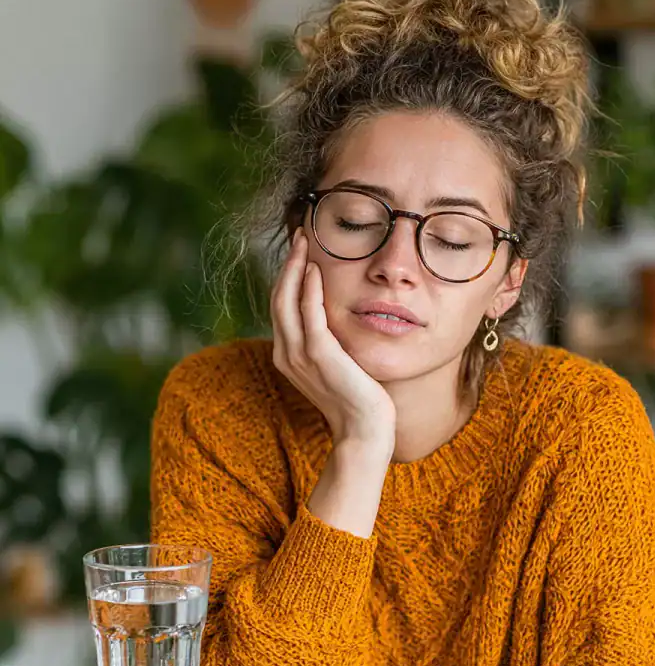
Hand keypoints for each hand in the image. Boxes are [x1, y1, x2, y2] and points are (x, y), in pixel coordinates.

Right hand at [271, 229, 395, 455]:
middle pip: (278, 299)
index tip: (299, 251)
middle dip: (287, 265)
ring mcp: (299, 355)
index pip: (281, 307)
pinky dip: (309, 289)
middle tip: (299, 236)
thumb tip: (334, 316)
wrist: (364, 430)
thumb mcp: (337, 364)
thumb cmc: (357, 398)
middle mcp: (286, 354)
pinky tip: (315, 269)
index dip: (287, 276)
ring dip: (295, 269)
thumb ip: (327, 340)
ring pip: (287, 302)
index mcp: (287, 355)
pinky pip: (309, 315)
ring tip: (304, 243)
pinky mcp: (320, 355)